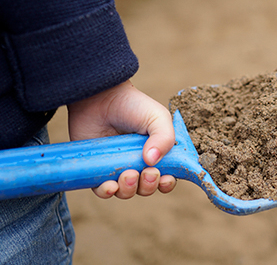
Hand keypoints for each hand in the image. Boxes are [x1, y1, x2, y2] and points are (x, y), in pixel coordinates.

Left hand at [67, 80, 175, 198]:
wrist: (100, 97)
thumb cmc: (133, 105)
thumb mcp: (158, 118)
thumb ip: (165, 138)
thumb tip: (152, 163)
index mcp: (156, 153)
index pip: (166, 177)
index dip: (166, 182)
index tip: (165, 177)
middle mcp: (138, 163)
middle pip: (147, 188)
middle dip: (149, 185)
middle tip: (147, 171)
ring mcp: (117, 167)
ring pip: (126, 192)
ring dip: (129, 189)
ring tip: (128, 174)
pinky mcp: (97, 169)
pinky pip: (102, 190)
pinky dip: (107, 192)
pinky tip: (110, 185)